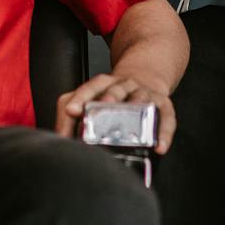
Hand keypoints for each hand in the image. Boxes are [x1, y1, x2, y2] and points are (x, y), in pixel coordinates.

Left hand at [54, 72, 175, 153]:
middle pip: (115, 90)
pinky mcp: (163, 105)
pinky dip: (164, 133)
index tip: (71, 110)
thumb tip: (58, 140)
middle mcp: (125, 86)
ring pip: (141, 99)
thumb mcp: (90, 98)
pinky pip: (166, 118)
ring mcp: (145, 94)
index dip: (80, 97)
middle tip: (100, 110)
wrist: (146, 78)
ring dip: (135, 110)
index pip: (91, 87)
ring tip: (130, 128)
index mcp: (105, 84)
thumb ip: (69, 117)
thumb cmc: (113, 95)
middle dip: (108, 99)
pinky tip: (160, 146)